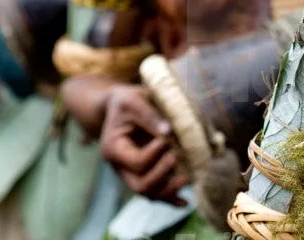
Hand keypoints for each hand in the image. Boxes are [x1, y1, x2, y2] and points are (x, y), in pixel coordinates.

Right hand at [100, 84, 188, 204]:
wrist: (121, 106)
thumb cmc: (127, 101)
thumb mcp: (134, 100)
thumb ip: (149, 115)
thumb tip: (169, 132)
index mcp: (114, 149)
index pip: (137, 163)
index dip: (155, 153)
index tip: (167, 137)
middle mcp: (121, 167)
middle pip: (140, 186)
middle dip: (163, 175)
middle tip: (178, 156)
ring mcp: (133, 173)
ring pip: (149, 194)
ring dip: (170, 189)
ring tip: (189, 176)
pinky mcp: (145, 173)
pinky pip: (156, 193)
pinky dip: (171, 198)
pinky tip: (185, 202)